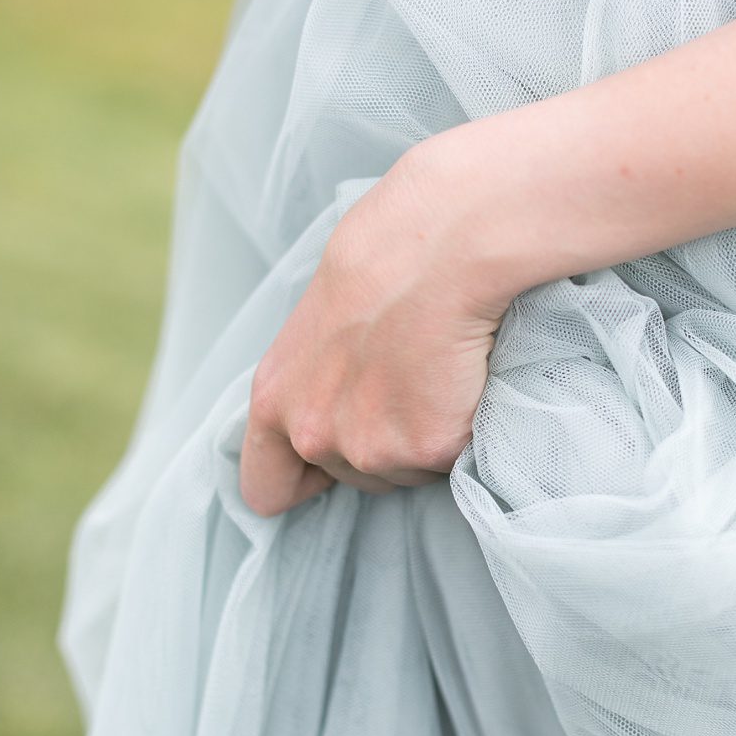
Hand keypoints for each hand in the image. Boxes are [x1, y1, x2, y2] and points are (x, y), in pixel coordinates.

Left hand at [240, 142, 511, 517]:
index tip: (326, 471)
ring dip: (428, 437)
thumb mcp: (318, 323)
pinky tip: (468, 377)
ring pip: (407, 471)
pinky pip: (458, 457)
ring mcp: (372, 448)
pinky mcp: (432, 449)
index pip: (267, 490)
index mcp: (275, 401)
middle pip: (354, 476)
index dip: (300, 484)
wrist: (441, 246)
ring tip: (442, 373)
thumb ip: (316, 377)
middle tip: (411, 381)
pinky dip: (468, 427)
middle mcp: (313, 435)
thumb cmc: (386, 260)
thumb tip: (348, 395)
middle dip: (383, 442)